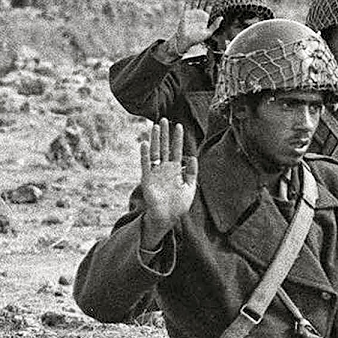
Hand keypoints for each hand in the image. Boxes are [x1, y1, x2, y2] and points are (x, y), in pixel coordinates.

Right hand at [137, 120, 197, 241]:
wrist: (167, 218)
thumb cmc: (178, 205)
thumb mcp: (190, 187)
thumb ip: (191, 172)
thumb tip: (192, 157)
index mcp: (175, 170)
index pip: (176, 150)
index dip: (177, 138)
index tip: (179, 125)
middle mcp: (164, 169)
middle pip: (164, 147)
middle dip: (164, 134)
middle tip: (164, 119)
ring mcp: (155, 173)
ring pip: (155, 152)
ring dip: (155, 139)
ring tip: (155, 126)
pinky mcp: (147, 179)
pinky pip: (145, 164)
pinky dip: (145, 154)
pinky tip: (145, 143)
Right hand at [163, 0, 217, 58]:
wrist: (186, 41)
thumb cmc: (197, 39)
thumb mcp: (208, 33)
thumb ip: (215, 25)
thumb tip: (222, 17)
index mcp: (205, 17)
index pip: (209, 5)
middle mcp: (199, 13)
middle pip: (203, 0)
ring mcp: (192, 12)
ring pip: (196, 0)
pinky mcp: (185, 13)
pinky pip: (188, 3)